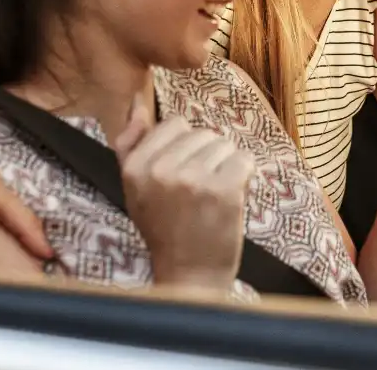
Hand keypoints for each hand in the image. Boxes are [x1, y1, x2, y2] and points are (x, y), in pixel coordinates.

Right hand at [114, 94, 253, 290]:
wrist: (189, 275)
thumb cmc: (165, 228)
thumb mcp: (135, 187)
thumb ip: (131, 143)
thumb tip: (135, 100)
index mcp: (135, 167)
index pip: (176, 123)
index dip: (186, 148)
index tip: (181, 177)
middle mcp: (160, 170)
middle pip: (203, 132)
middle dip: (208, 157)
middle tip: (197, 193)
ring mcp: (193, 179)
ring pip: (225, 144)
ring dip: (226, 167)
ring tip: (212, 198)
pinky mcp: (224, 189)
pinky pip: (244, 160)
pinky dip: (244, 177)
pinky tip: (231, 199)